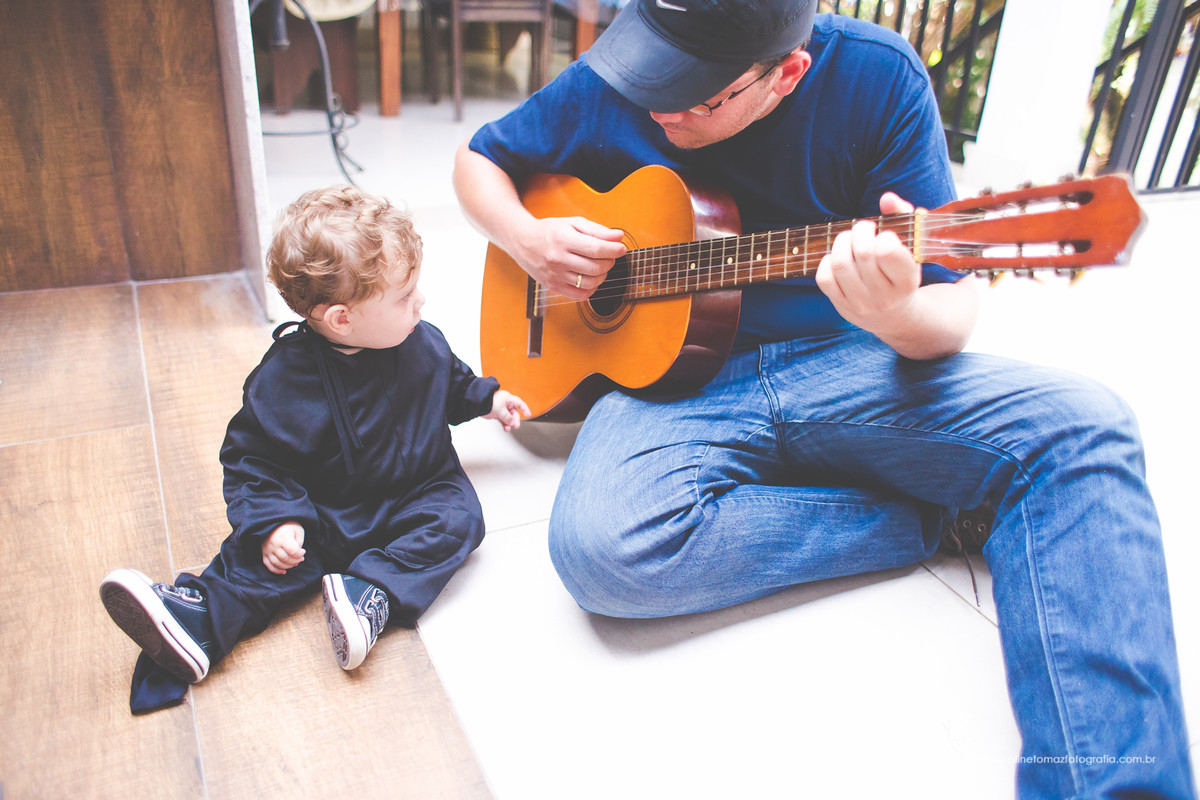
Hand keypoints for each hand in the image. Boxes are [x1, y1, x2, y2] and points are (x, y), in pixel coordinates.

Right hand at [261, 522, 305, 574]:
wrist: (274, 521)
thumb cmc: (288, 526)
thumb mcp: (298, 530)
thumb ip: (299, 543)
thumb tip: (298, 556)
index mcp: (283, 537)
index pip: (293, 551)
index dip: (300, 554)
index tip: (303, 551)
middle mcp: (273, 544)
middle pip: (285, 558)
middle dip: (295, 561)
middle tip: (301, 558)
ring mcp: (267, 549)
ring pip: (277, 563)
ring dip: (288, 566)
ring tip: (295, 563)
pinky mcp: (263, 553)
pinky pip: (268, 565)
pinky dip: (276, 570)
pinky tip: (284, 571)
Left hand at [484, 390, 531, 431]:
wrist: (478, 404)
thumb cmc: (488, 401)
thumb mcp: (500, 410)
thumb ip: (507, 417)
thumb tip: (512, 422)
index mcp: (508, 399)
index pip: (520, 404)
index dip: (525, 409)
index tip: (528, 415)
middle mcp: (506, 404)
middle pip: (514, 413)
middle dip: (515, 420)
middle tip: (515, 426)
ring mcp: (501, 409)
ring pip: (509, 418)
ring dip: (509, 424)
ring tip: (508, 428)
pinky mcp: (497, 414)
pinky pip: (503, 421)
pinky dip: (504, 425)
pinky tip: (505, 428)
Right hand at [512, 216, 626, 300]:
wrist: (522, 241)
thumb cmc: (549, 231)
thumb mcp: (572, 223)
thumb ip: (597, 230)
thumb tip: (618, 237)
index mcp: (563, 239)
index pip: (596, 248)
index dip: (614, 250)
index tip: (621, 248)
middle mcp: (558, 259)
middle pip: (596, 267)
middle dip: (610, 262)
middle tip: (610, 256)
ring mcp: (555, 275)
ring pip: (590, 283)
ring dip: (603, 276)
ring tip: (601, 266)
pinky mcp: (554, 286)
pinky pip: (580, 295)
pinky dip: (591, 289)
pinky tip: (591, 278)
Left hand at [815, 192, 920, 336]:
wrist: (894, 316)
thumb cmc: (902, 270)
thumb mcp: (912, 246)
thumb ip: (903, 216)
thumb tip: (887, 198)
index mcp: (907, 281)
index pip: (887, 252)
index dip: (883, 236)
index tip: (885, 235)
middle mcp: (884, 296)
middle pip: (863, 253)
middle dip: (860, 231)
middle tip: (865, 228)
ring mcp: (861, 303)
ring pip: (841, 264)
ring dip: (842, 242)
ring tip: (850, 238)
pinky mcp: (841, 305)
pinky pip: (824, 278)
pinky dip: (827, 261)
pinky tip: (838, 257)